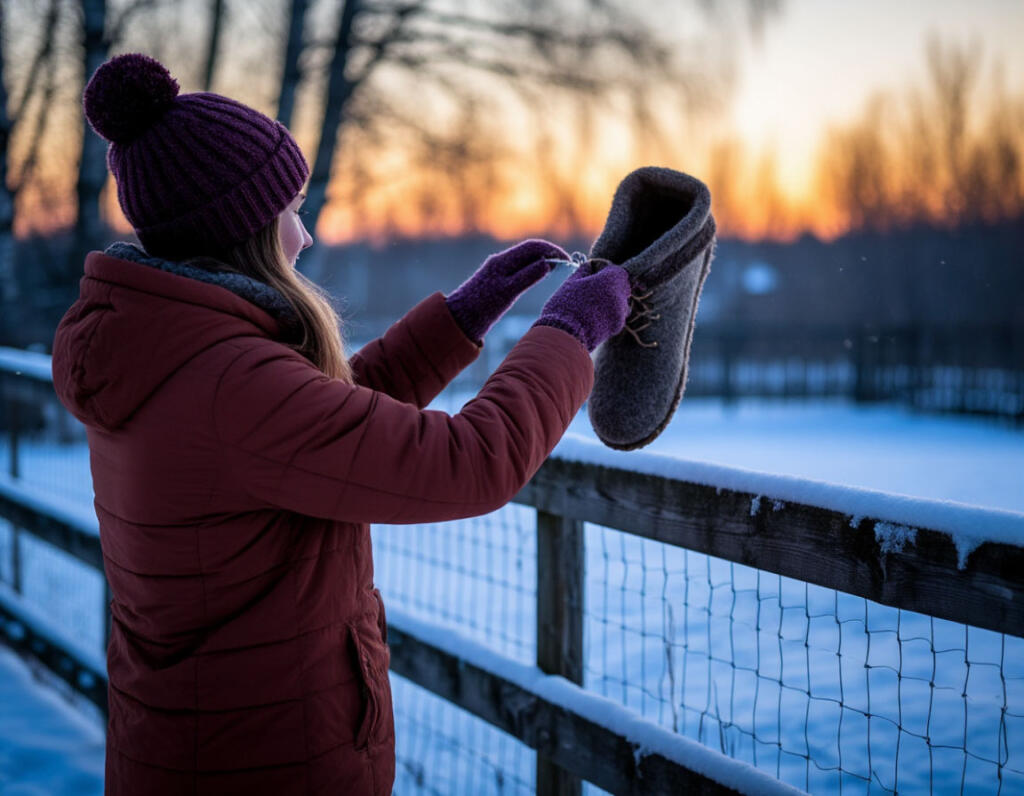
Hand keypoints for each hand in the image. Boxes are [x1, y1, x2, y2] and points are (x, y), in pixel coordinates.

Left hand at [445, 238, 569, 343]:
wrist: (458, 320)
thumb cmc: (482, 307)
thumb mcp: (508, 293)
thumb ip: (527, 277)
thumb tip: (547, 263)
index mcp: (503, 261)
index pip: (533, 247)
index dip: (552, 250)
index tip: (568, 260)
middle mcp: (500, 262)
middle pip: (529, 251)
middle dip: (549, 254)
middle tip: (566, 265)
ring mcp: (498, 270)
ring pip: (525, 260)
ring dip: (541, 261)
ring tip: (557, 269)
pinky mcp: (497, 280)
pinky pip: (519, 269)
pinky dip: (533, 269)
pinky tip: (540, 276)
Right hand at [532, 259, 631, 352]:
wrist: (565, 336)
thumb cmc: (565, 306)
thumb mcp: (571, 283)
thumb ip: (585, 271)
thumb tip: (590, 265)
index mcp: (610, 280)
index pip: (618, 271)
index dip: (607, 272)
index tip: (595, 277)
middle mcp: (620, 295)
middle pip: (622, 286)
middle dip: (611, 287)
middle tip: (593, 292)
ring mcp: (621, 312)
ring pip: (621, 301)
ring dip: (611, 301)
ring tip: (593, 306)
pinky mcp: (617, 327)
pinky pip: (617, 315)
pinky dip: (609, 314)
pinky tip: (593, 317)